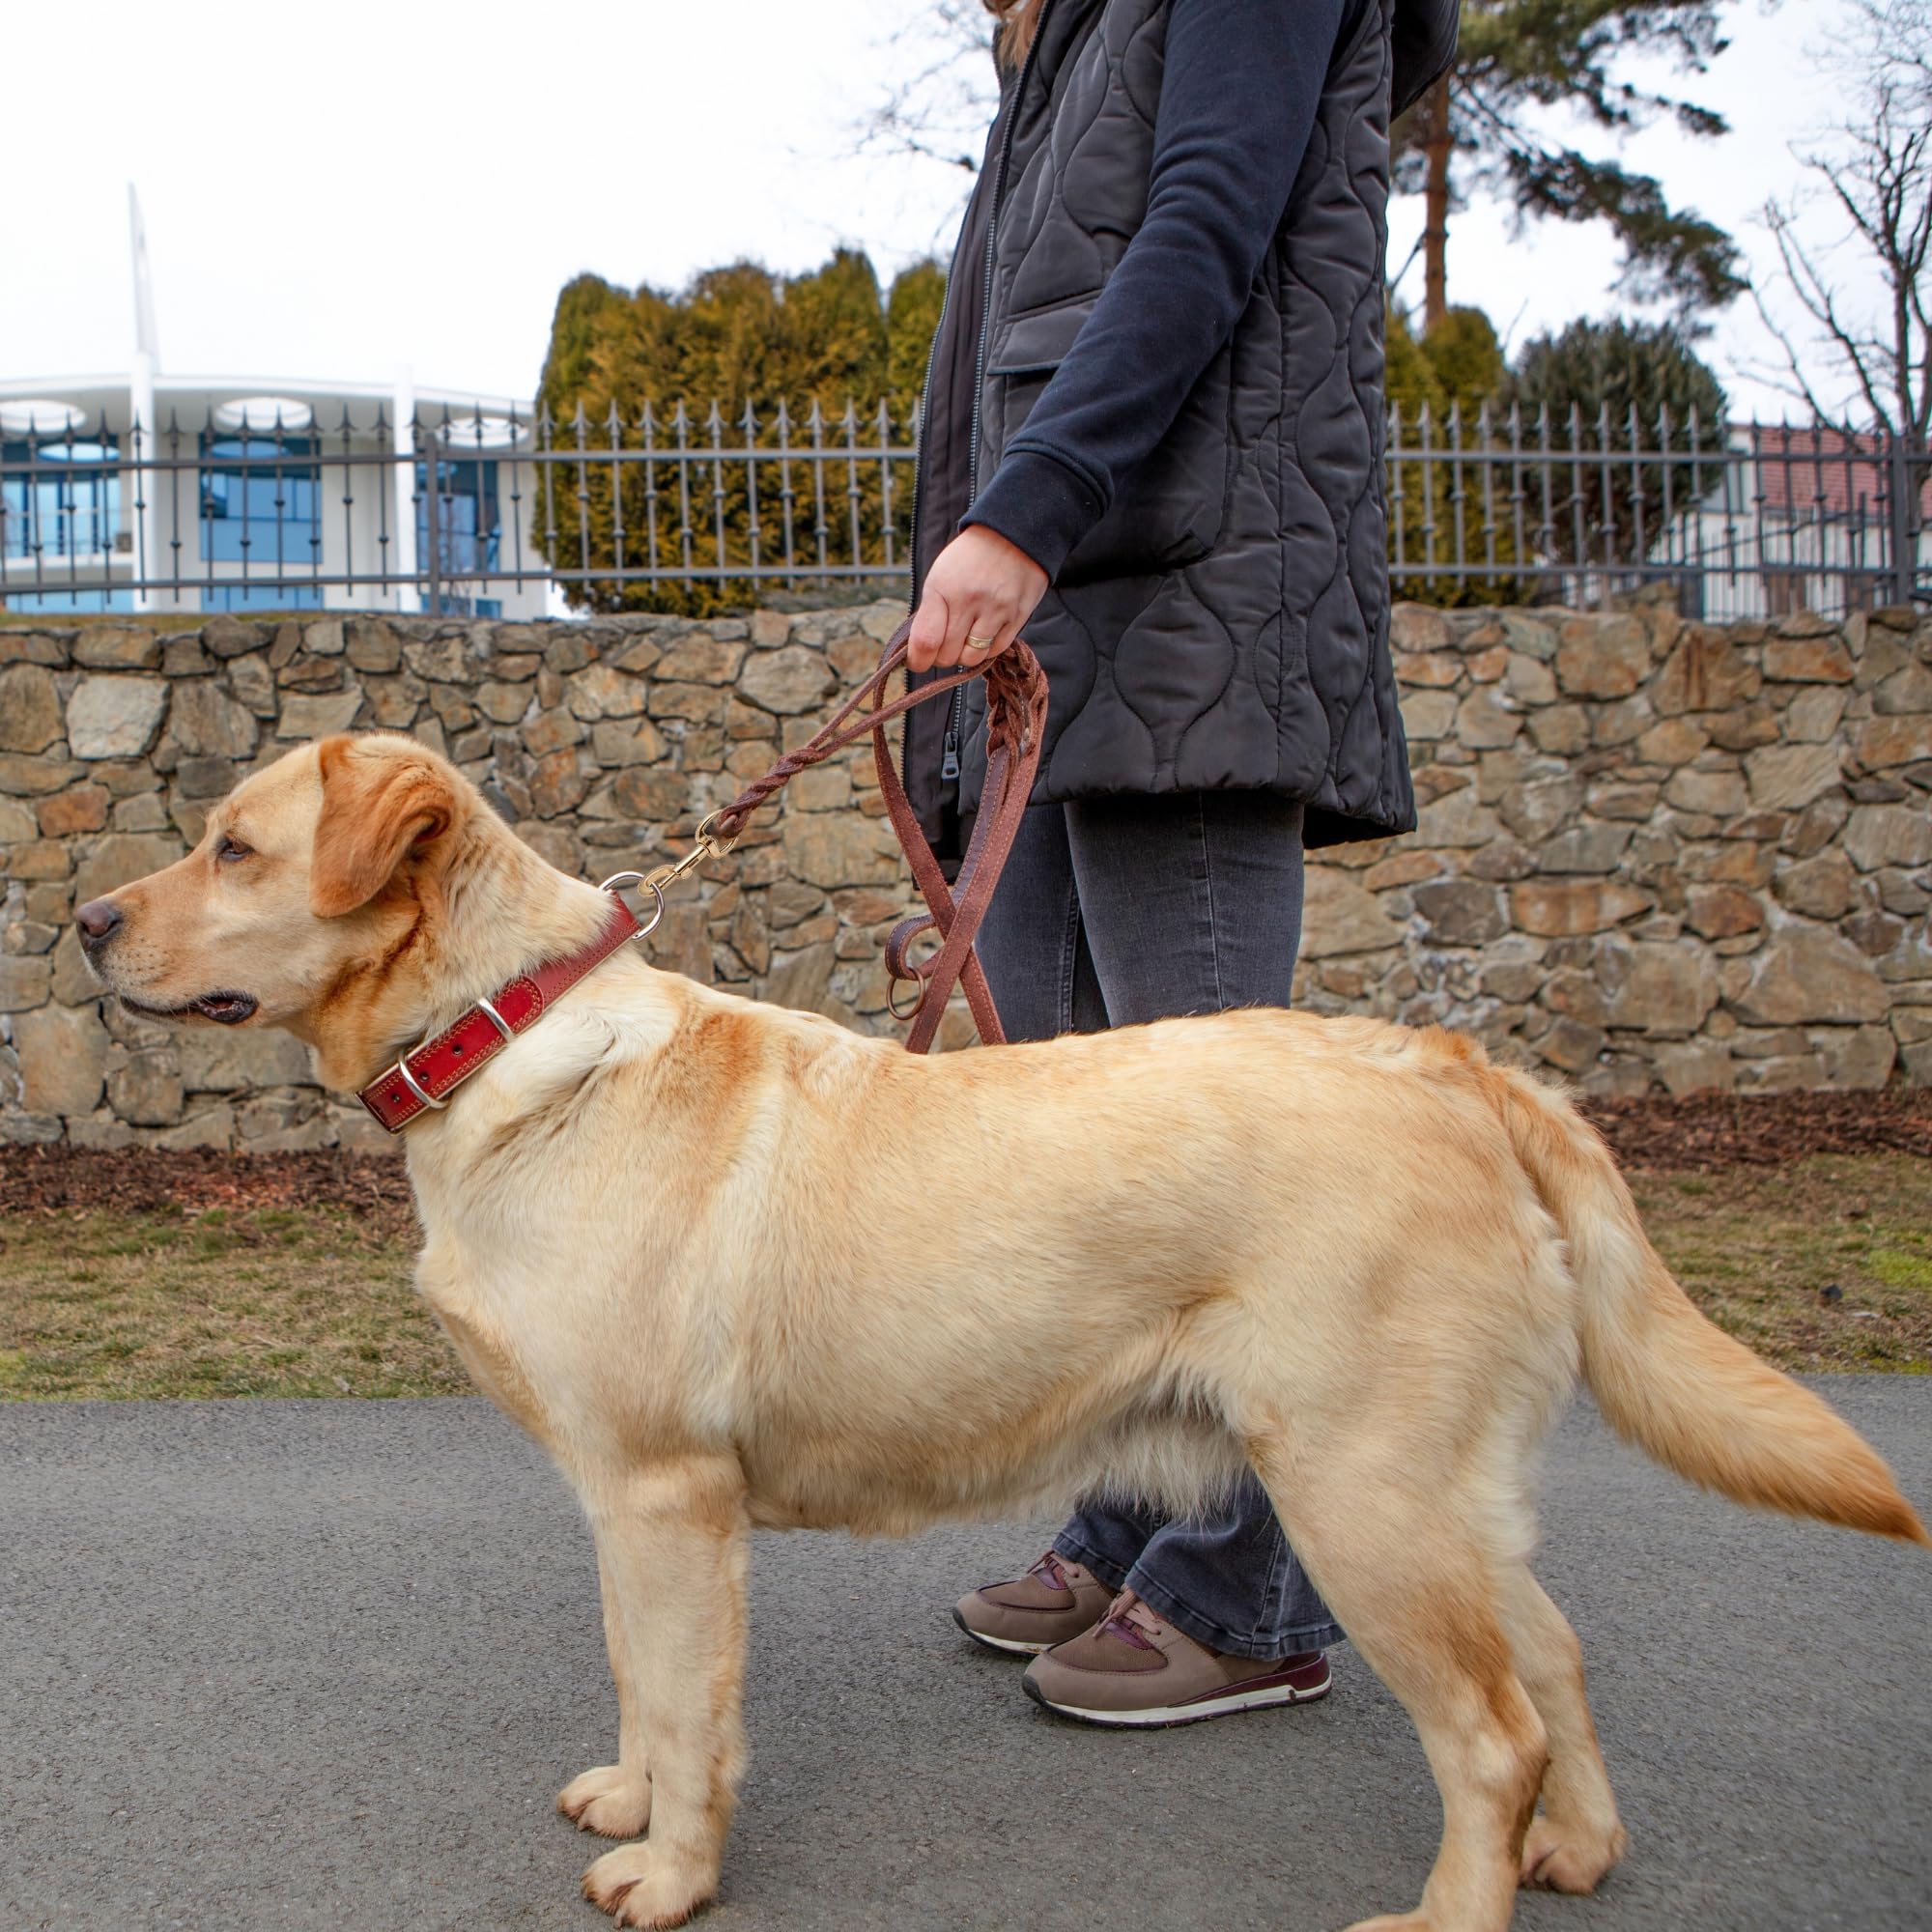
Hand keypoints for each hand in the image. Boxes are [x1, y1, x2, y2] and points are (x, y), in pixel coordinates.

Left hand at [907, 525, 1047, 673]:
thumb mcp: (940, 576)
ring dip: (964, 654)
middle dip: (941, 655)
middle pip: (947, 655)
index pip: (925, 642)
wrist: (1014, 534)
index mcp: (942, 588)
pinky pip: (995, 651)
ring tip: (966, 638)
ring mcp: (995, 610)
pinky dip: (986, 649)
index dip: (917, 660)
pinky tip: (984, 633)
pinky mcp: (1017, 617)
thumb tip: (920, 650)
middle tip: (945, 642)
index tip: (917, 660)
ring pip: (971, 658)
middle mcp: (968, 601)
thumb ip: (930, 612)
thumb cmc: (969, 558)